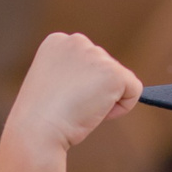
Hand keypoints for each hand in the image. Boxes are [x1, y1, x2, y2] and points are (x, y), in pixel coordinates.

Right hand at [2, 32, 144, 160]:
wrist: (36, 131)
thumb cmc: (40, 118)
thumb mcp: (53, 85)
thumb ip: (75, 74)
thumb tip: (102, 82)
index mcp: (57, 42)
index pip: (87, 62)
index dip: (77, 87)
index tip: (58, 98)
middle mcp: (76, 41)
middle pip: (103, 69)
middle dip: (92, 92)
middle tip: (68, 106)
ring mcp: (95, 55)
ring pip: (118, 81)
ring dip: (103, 101)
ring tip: (78, 108)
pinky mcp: (113, 72)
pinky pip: (134, 91)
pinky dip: (121, 108)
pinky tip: (95, 112)